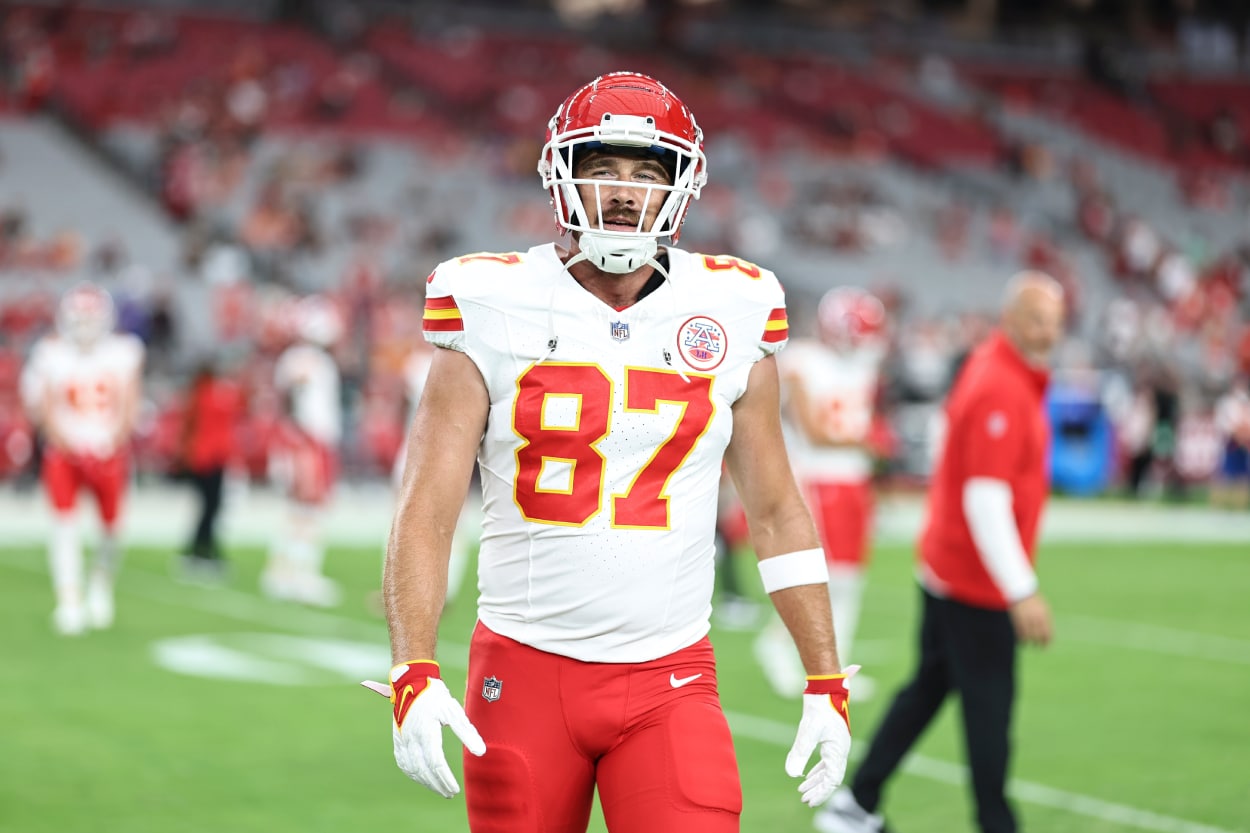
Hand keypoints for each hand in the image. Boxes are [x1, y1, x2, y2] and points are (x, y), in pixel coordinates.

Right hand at [362, 660, 485, 796]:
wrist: (411, 682)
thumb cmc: (435, 696)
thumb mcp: (454, 711)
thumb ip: (467, 732)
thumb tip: (481, 752)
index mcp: (426, 732)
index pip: (436, 763)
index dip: (445, 779)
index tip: (455, 789)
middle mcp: (411, 739)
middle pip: (424, 770)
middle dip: (437, 784)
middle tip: (449, 793)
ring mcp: (402, 740)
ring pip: (412, 769)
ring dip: (425, 782)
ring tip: (439, 788)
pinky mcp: (398, 739)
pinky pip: (403, 763)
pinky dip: (413, 774)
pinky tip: (422, 778)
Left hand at [784, 665, 857, 807]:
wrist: (825, 688)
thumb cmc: (818, 707)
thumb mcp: (807, 731)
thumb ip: (799, 752)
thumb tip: (791, 774)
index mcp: (838, 750)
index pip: (832, 780)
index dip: (821, 792)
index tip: (808, 800)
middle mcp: (840, 750)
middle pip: (831, 778)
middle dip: (818, 790)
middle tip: (804, 799)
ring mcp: (837, 745)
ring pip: (828, 770)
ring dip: (816, 781)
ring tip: (803, 790)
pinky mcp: (831, 740)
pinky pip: (826, 761)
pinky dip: (817, 770)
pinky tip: (807, 775)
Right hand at [1009, 592, 1052, 646]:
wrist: (1019, 588)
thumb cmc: (1031, 597)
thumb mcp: (1042, 606)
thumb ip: (1045, 618)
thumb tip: (1047, 632)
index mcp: (1045, 615)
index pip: (1048, 633)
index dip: (1047, 641)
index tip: (1045, 646)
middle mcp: (1037, 618)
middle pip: (1039, 636)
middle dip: (1039, 644)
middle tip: (1037, 647)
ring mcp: (1027, 619)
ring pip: (1029, 636)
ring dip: (1028, 641)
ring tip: (1027, 644)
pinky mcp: (1017, 619)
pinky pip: (1020, 633)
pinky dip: (1021, 638)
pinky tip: (1020, 639)